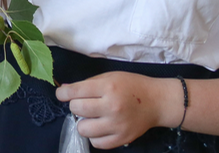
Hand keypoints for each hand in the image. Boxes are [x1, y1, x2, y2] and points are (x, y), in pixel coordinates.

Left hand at [56, 72, 178, 148]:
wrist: (157, 101)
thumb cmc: (131, 85)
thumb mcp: (109, 77)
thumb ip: (86, 83)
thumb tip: (64, 90)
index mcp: (108, 87)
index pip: (75, 92)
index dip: (62, 94)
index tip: (61, 94)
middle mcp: (112, 107)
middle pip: (76, 109)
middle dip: (75, 105)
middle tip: (83, 103)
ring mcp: (117, 125)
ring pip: (83, 129)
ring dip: (82, 122)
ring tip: (91, 117)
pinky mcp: (122, 139)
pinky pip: (97, 143)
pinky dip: (94, 136)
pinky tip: (99, 127)